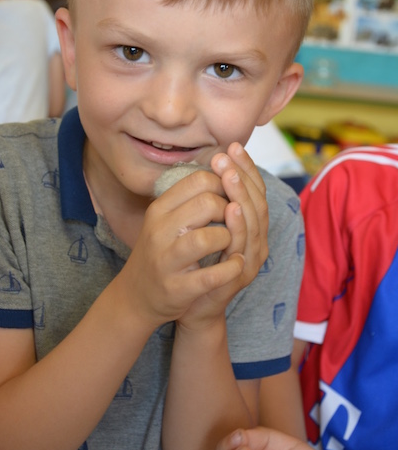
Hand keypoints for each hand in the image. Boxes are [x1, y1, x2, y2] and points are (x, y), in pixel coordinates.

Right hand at [117, 164, 244, 328]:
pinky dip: (230, 268)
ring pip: (206, 238)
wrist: (135, 296)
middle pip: (207, 203)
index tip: (231, 196)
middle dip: (231, 209)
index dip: (224, 184)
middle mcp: (159, 231)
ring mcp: (166, 261)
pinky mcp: (177, 288)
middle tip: (233, 221)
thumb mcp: (167, 220)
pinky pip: (211, 275)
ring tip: (232, 244)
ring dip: (229, 238)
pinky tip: (236, 263)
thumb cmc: (161, 253)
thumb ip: (190, 198)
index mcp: (159, 209)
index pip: (199, 180)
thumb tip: (226, 170)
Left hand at [178, 143, 268, 329]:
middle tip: (227, 154)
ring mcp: (252, 257)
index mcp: (250, 226)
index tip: (233, 146)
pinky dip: (239, 226)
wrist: (191, 304)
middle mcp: (257, 239)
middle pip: (258, 200)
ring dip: (242, 195)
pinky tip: (230, 208)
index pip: (254, 190)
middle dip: (243, 174)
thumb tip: (209, 167)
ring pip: (255, 220)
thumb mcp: (205, 227)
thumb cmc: (196, 263)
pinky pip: (244, 246)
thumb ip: (212, 204)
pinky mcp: (242, 273)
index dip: (247, 167)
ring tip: (229, 173)